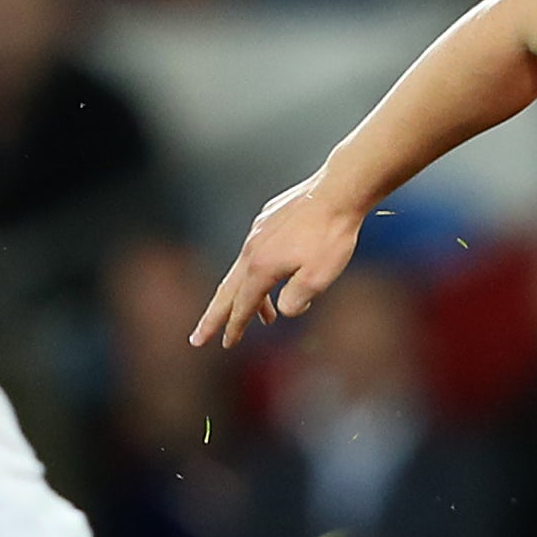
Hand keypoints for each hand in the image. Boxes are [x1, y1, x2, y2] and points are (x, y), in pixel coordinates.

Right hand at [194, 178, 363, 346]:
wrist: (338, 192)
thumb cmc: (331, 236)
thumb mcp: (319, 277)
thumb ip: (295, 299)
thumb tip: (283, 310)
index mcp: (261, 267)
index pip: (242, 305)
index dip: (234, 327)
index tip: (225, 344)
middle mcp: (252, 249)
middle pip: (227, 291)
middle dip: (213, 317)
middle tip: (197, 339)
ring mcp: (257, 232)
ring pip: (243, 271)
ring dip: (248, 296)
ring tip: (265, 318)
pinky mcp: (268, 219)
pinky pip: (256, 251)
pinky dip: (259, 272)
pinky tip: (276, 276)